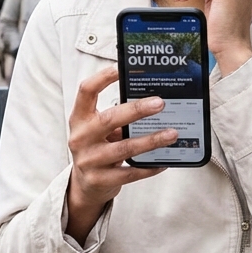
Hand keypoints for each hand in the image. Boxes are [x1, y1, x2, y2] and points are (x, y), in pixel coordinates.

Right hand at [64, 66, 177, 243]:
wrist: (84, 184)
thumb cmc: (98, 147)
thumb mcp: (98, 129)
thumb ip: (117, 115)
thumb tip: (154, 101)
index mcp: (79, 118)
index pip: (86, 91)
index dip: (103, 77)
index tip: (122, 68)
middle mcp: (80, 138)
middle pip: (109, 119)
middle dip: (137, 110)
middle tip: (160, 103)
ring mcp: (89, 161)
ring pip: (124, 148)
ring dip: (151, 140)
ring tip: (172, 133)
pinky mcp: (100, 180)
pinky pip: (130, 173)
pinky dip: (149, 166)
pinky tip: (164, 161)